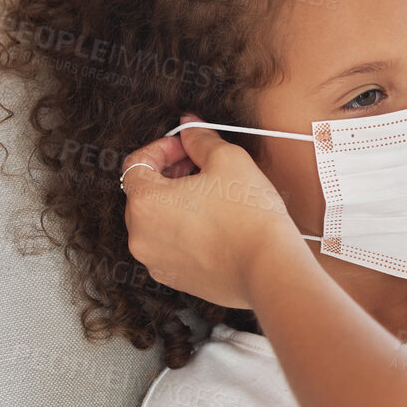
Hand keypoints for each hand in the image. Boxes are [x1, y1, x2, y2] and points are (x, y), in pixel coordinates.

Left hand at [121, 111, 301, 309]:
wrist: (269, 269)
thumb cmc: (248, 218)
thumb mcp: (227, 159)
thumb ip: (200, 139)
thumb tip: (189, 128)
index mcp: (145, 203)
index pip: (136, 163)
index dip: (163, 147)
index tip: (186, 147)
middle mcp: (140, 236)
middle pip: (144, 193)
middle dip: (169, 174)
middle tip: (201, 168)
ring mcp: (155, 261)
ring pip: (156, 221)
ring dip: (176, 203)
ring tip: (211, 197)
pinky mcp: (174, 278)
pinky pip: (170, 245)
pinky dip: (184, 230)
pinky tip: (214, 224)